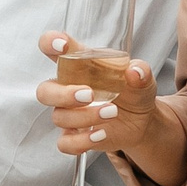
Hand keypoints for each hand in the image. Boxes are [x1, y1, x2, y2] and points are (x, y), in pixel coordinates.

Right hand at [35, 31, 166, 157]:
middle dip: (63, 94)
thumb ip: (140, 71)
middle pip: (45, 91)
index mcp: (77, 65)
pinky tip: (100, 134)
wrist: (141, 119)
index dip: (50, 43)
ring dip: (85, 117)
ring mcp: (69, 114)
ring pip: (59, 117)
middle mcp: (67, 88)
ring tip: (112, 112)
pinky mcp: (75, 136)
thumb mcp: (142, 78)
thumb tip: (135, 71)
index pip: (53, 48)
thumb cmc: (132, 91)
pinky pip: (65, 143)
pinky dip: (81, 141)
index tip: (61, 44)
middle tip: (89, 94)